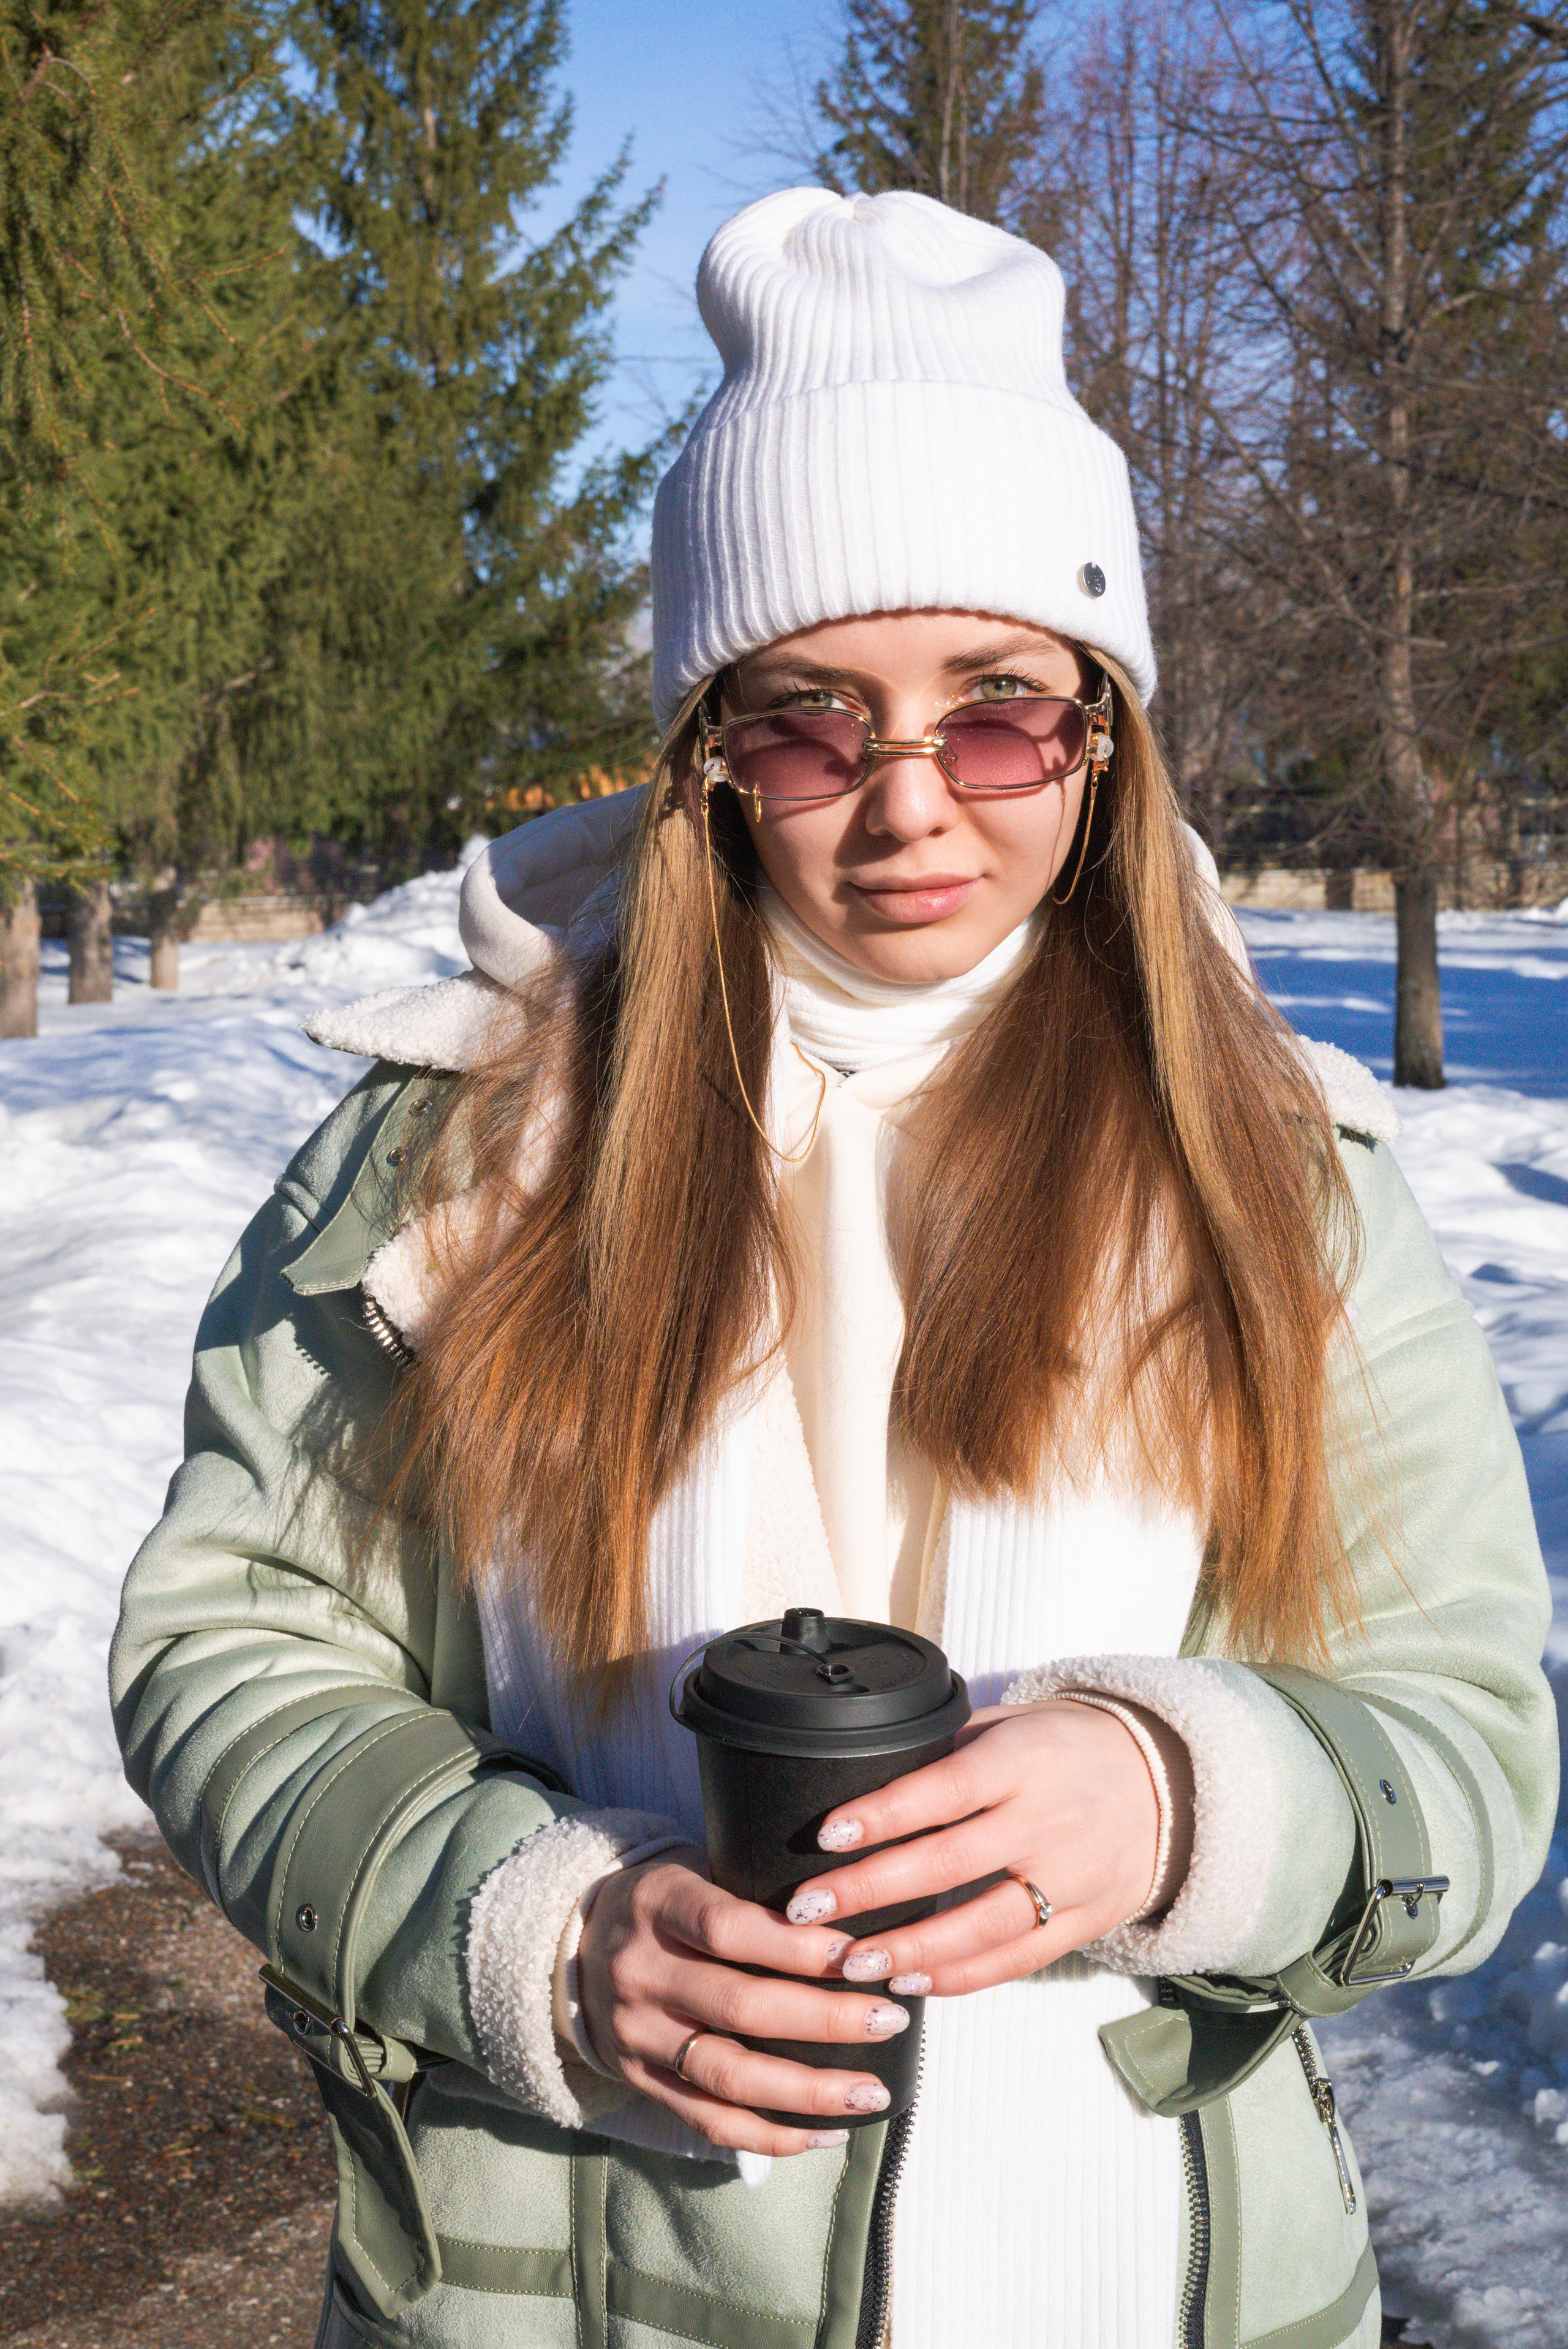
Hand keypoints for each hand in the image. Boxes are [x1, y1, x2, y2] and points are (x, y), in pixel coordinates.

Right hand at [575, 1844, 917, 2156]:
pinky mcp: (641, 2082)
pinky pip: (709, 2121)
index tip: (865, 1956)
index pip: (731, 1929)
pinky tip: (828, 2132)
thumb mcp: (696, 1868)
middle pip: (741, 2006)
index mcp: (658, 1903)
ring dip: (809, 2090)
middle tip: (890, 2020)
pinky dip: (772, 2135)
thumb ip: (757, 1891)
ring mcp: (637, 2034)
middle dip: (826, 2019)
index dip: (801, 1947)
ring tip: (872, 2093)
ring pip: (729, 2074)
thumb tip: (855, 1920)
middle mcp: (642, 1971)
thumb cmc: (668, 1901)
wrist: (575, 1945)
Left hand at [780, 1702, 1162, 1994]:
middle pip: (947, 1864)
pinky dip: (962, 1976)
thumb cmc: (1067, 1747)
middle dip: (870, 1891)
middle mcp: (1046, 1820)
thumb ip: (949, 1747)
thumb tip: (867, 1769)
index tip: (826, 1835)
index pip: (941, 1789)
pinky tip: (912, 1981)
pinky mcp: (1087, 1921)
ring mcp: (1070, 1877)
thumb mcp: (1013, 1723)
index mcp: (1021, 1760)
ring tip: (851, 1964)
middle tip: (807, 1910)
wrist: (1169, 1783)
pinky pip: (1018, 1959)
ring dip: (910, 1949)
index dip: (882, 1815)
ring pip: (981, 1926)